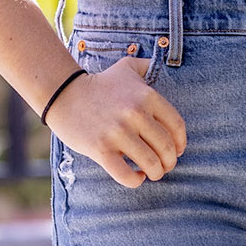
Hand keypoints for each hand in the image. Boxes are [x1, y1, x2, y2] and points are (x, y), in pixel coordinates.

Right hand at [46, 57, 185, 187]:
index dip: (181, 143)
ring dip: (156, 173)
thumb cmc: (100, 84)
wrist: (65, 94)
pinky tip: (136, 177)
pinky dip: (135, 181)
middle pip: (166, 147)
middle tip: (165, 166)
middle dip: (169, 162)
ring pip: (150, 163)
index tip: (178, 150)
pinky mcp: (101, 150)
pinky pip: (126, 174)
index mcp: (147, 96)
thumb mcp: (127, 67)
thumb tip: (162, 64)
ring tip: (152, 173)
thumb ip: (148, 64)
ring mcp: (118, 133)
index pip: (176, 126)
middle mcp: (136, 114)